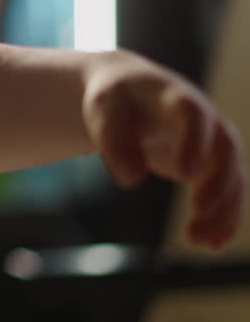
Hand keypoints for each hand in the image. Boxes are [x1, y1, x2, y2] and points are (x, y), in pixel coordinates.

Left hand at [83, 50, 246, 250]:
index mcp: (176, 99)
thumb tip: (131, 179)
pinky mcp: (214, 165)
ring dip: (222, 210)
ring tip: (197, 240)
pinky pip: (230, 193)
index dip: (194, 143)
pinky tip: (212, 244)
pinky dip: (224, 218)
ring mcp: (215, 144)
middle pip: (226, 151)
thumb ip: (113, 139)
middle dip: (218, 183)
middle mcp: (207, 121)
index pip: (194, 116)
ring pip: (233, 177)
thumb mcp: (103, 110)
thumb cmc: (116, 100)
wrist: (132, 93)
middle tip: (198, 212)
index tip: (185, 175)